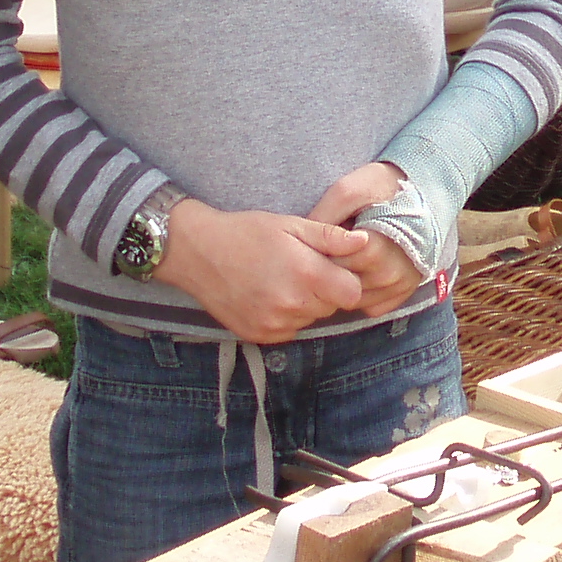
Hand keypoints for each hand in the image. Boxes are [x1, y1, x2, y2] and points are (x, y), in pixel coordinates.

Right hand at [154, 201, 366, 344]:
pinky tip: (267, 295)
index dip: (345, 280)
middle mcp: (292, 305)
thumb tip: (364, 242)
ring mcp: (274, 324)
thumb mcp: (290, 225)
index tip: (331, 267)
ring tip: (281, 280)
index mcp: (305, 274)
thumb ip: (330, 237)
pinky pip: (289, 330)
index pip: (352, 293)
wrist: (197, 252)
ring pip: (310, 320)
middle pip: (331, 307)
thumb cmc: (246, 232)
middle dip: (325, 290)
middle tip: (301, 269)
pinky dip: (285, 317)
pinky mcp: (259, 336)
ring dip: (304, 304)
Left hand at [309, 164, 423, 315]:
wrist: (420, 191)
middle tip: (332, 248)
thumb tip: (303, 243)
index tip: (324, 238)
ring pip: (356, 300)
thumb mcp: (347, 190)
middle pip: (345, 284)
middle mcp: (394, 272)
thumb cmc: (380, 188)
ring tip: (347, 256)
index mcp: (379, 247)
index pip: (338, 263)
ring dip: (345, 283)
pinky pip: (371, 307)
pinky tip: (360, 271)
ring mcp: (401, 286)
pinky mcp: (404, 293)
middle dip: (332, 267)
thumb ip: (325, 216)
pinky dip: (361, 295)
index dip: (325, 251)